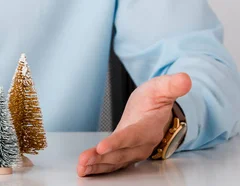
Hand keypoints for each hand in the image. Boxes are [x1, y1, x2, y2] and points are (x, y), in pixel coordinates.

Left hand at [77, 73, 191, 176]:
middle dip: (101, 158)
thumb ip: (171, 85)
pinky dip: (98, 169)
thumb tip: (184, 79)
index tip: (102, 146)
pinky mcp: (125, 156)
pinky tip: (85, 171)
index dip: (118, 142)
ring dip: (97, 166)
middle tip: (83, 161)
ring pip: (114, 162)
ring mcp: (133, 152)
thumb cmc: (155, 100)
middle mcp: (141, 144)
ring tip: (81, 168)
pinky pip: (112, 165)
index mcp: (149, 127)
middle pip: (120, 153)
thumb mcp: (162, 88)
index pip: (132, 136)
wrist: (155, 113)